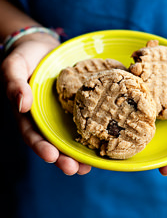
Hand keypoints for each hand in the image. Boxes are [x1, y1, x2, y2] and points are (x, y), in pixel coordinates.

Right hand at [1, 33, 91, 174]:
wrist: (44, 48)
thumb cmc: (26, 56)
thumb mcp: (15, 66)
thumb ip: (14, 83)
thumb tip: (21, 104)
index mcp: (28, 113)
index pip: (32, 135)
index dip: (41, 147)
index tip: (52, 156)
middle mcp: (46, 118)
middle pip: (53, 142)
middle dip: (63, 158)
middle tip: (75, 169)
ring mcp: (62, 113)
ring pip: (70, 137)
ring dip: (78, 154)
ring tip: (89, 166)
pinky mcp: (77, 106)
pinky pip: (84, 120)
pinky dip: (91, 133)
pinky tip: (101, 142)